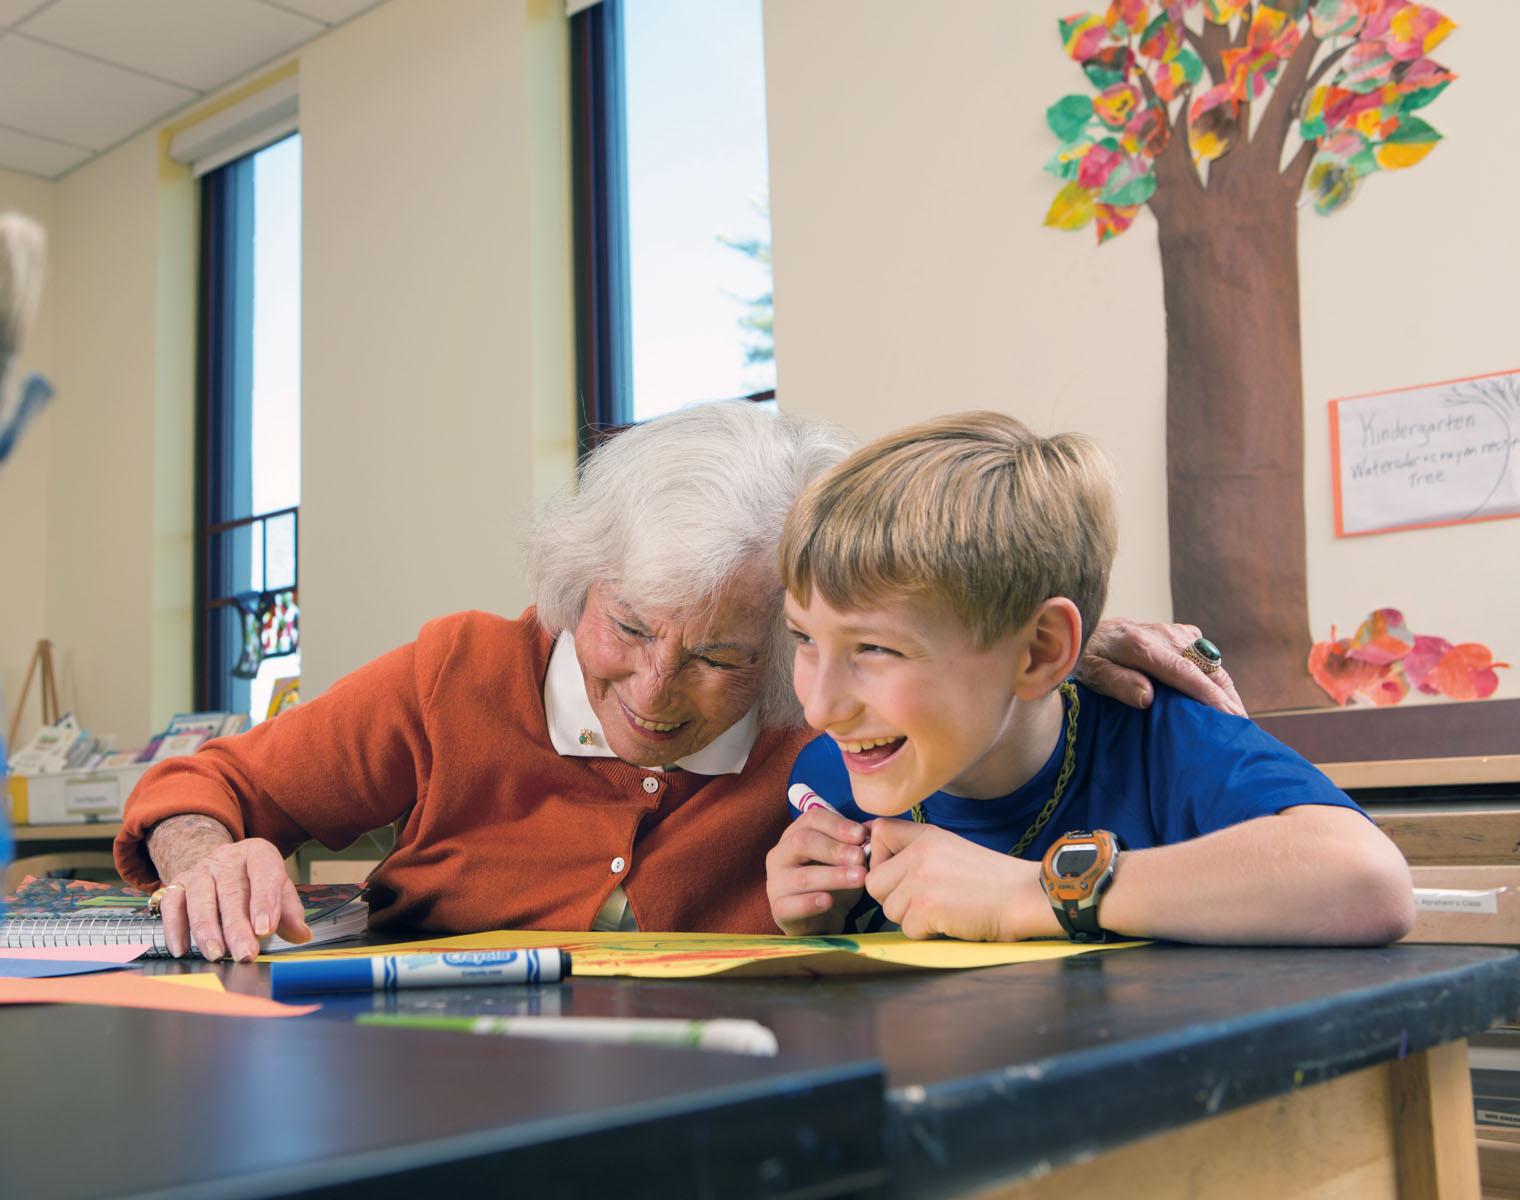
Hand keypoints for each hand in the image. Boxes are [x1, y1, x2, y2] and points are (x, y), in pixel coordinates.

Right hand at [152, 833, 309, 960]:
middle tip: (245, 954)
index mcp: (258, 853)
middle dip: (238, 927)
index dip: (265, 901)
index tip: (266, 929)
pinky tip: (181, 949)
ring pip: (200, 898)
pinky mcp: (177, 883)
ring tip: (216, 954)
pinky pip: (172, 904)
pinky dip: (175, 927)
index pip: (264, 872)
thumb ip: (290, 911)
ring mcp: (200, 869)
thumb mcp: (278, 889)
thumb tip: (302, 935)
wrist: (221, 865)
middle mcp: (227, 858)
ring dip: (207, 930)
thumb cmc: (256, 882)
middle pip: (232, 892)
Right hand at [765, 806, 870, 935]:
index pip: (811, 819)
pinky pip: (790, 905)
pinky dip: (809, 903)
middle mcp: (780, 855)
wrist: (822, 921)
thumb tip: (874, 828)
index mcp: (794, 835)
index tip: (860, 835)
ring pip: (801, 876)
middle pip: (802, 841)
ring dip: (833, 876)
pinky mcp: (779, 909)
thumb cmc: (834, 883)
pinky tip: (828, 901)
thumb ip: (857, 844)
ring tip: (859, 878)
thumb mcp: (847, 861)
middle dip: (834, 848)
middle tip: (860, 857)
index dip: (837, 824)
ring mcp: (776, 882)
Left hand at [866, 820, 1054, 941]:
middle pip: (874, 881)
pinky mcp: (926, 907)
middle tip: (922, 902)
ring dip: (911, 918)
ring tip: (942, 911)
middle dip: (893, 898)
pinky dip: (926, 933)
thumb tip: (884, 868)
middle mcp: (919, 853)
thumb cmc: (993, 880)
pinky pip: (907, 929)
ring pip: (888, 909)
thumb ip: (919, 853)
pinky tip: (949, 922)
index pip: (878, 832)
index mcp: (926, 835)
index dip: (879, 856)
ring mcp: (920, 880)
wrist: (1024, 896)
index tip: (896, 871)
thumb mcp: (952, 849)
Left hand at [1078, 618, 1245, 716]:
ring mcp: (1175, 633)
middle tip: (1240, 727)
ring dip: (1224, 688)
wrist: (1084, 626)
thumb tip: (1148, 698)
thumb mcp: (1091, 672)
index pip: (1185, 673)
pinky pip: (1205, 655)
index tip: (1230, 716)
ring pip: (1210, 662)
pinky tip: (1218, 697)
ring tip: (1235, 717)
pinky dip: (1215, 675)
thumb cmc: (1085, 655)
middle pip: (1207, 667)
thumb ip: (1118, 683)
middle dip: (1227, 696)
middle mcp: (1164, 636)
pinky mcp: (1179, 633)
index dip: (1209, 695)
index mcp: (1141, 646)